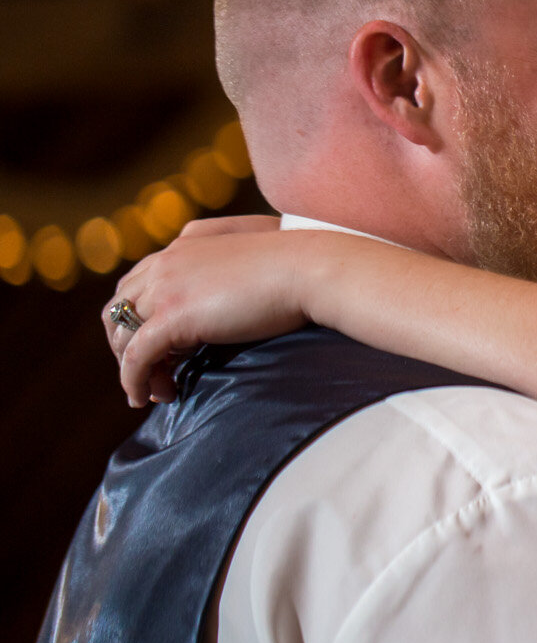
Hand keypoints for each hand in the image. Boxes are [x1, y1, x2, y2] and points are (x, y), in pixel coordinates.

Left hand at [106, 218, 311, 406]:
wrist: (310, 269)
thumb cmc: (301, 262)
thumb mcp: (258, 247)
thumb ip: (233, 254)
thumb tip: (237, 274)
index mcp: (184, 244)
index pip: (139, 283)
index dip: (140, 318)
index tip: (162, 346)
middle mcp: (166, 262)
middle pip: (119, 309)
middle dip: (126, 343)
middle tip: (154, 372)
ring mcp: (165, 288)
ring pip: (123, 334)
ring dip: (130, 367)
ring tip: (157, 390)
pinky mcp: (173, 316)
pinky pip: (136, 356)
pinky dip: (133, 380)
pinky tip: (144, 397)